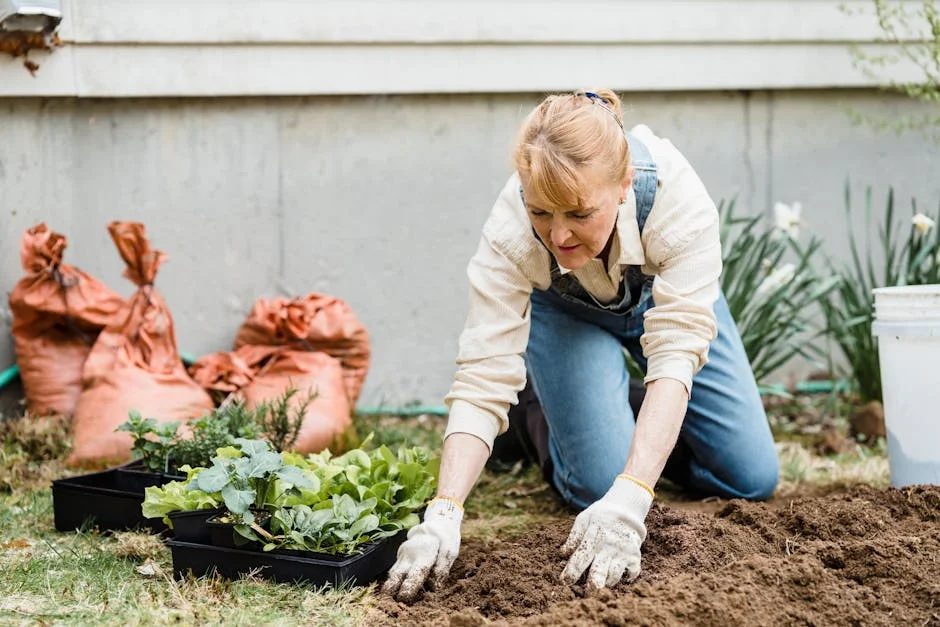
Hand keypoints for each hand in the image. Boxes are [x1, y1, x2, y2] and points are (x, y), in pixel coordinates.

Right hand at [382, 496, 462, 601]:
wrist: (437, 521)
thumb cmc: (445, 538)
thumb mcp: (450, 551)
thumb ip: (442, 568)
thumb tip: (434, 587)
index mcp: (423, 554)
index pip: (414, 575)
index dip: (408, 588)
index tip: (404, 599)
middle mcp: (409, 555)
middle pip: (397, 575)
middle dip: (391, 589)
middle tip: (387, 603)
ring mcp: (402, 554)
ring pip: (393, 572)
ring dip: (390, 586)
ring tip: (386, 600)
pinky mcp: (400, 554)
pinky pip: (395, 569)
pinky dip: (393, 579)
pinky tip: (392, 590)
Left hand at [559, 475, 653, 591]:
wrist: (626, 507)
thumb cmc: (600, 516)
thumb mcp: (583, 519)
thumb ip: (574, 536)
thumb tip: (562, 554)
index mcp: (593, 538)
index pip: (580, 558)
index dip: (571, 572)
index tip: (565, 582)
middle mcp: (608, 547)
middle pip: (599, 572)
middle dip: (591, 586)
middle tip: (586, 594)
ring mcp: (623, 553)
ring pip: (614, 577)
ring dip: (605, 583)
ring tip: (600, 585)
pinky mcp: (635, 556)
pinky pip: (631, 575)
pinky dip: (625, 579)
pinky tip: (618, 577)